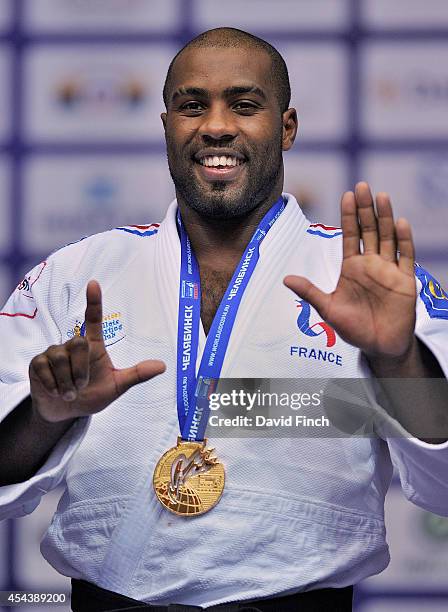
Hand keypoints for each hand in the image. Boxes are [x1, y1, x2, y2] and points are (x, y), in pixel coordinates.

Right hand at [29, 280, 165, 422]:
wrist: (66, 411)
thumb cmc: (92, 394)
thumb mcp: (117, 386)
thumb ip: (137, 375)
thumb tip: (162, 366)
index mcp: (93, 346)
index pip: (92, 319)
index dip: (93, 301)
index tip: (94, 283)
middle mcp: (72, 345)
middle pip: (78, 343)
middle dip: (81, 370)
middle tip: (81, 386)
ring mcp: (53, 352)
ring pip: (61, 359)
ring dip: (68, 382)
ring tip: (69, 392)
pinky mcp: (37, 363)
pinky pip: (45, 370)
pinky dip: (54, 386)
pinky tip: (56, 391)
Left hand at [284, 182, 415, 359]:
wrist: (379, 346)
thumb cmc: (354, 328)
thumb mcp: (328, 309)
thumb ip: (310, 292)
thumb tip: (286, 279)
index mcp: (352, 267)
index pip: (351, 235)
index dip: (349, 216)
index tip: (347, 195)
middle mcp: (371, 264)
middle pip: (369, 230)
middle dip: (366, 209)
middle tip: (362, 186)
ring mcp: (389, 270)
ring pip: (387, 238)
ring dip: (385, 218)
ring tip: (382, 197)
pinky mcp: (405, 281)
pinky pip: (406, 257)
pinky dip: (404, 240)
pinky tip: (401, 223)